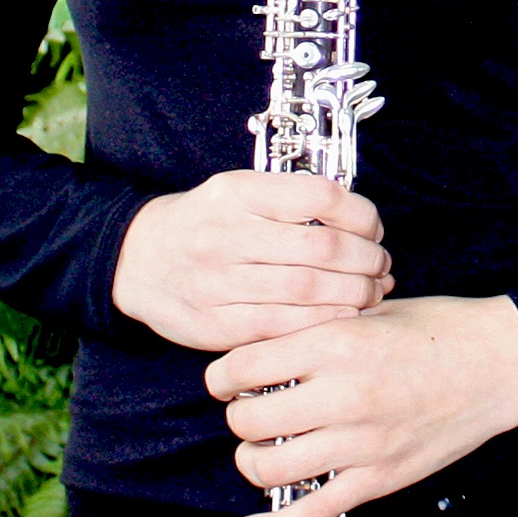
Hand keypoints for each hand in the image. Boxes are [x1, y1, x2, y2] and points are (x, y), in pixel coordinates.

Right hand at [111, 171, 392, 349]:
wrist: (136, 260)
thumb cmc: (202, 222)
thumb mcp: (237, 190)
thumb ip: (288, 198)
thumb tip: (357, 219)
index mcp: (237, 192)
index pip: (319, 196)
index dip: (360, 214)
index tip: (374, 227)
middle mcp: (227, 233)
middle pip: (321, 247)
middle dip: (366, 259)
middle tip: (381, 265)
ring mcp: (218, 281)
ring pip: (307, 289)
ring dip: (354, 293)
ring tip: (372, 291)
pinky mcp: (215, 323)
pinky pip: (283, 327)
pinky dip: (323, 322)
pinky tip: (344, 317)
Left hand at [205, 294, 517, 516]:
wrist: (499, 361)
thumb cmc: (442, 330)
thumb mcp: (372, 311)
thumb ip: (319, 328)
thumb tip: (269, 345)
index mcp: (337, 344)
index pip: (245, 366)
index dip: (224, 374)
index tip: (224, 377)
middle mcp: (343, 396)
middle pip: (248, 421)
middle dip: (239, 416)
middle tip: (248, 407)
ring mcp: (360, 443)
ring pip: (269, 469)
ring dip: (253, 460)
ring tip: (261, 446)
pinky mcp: (377, 479)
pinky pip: (311, 515)